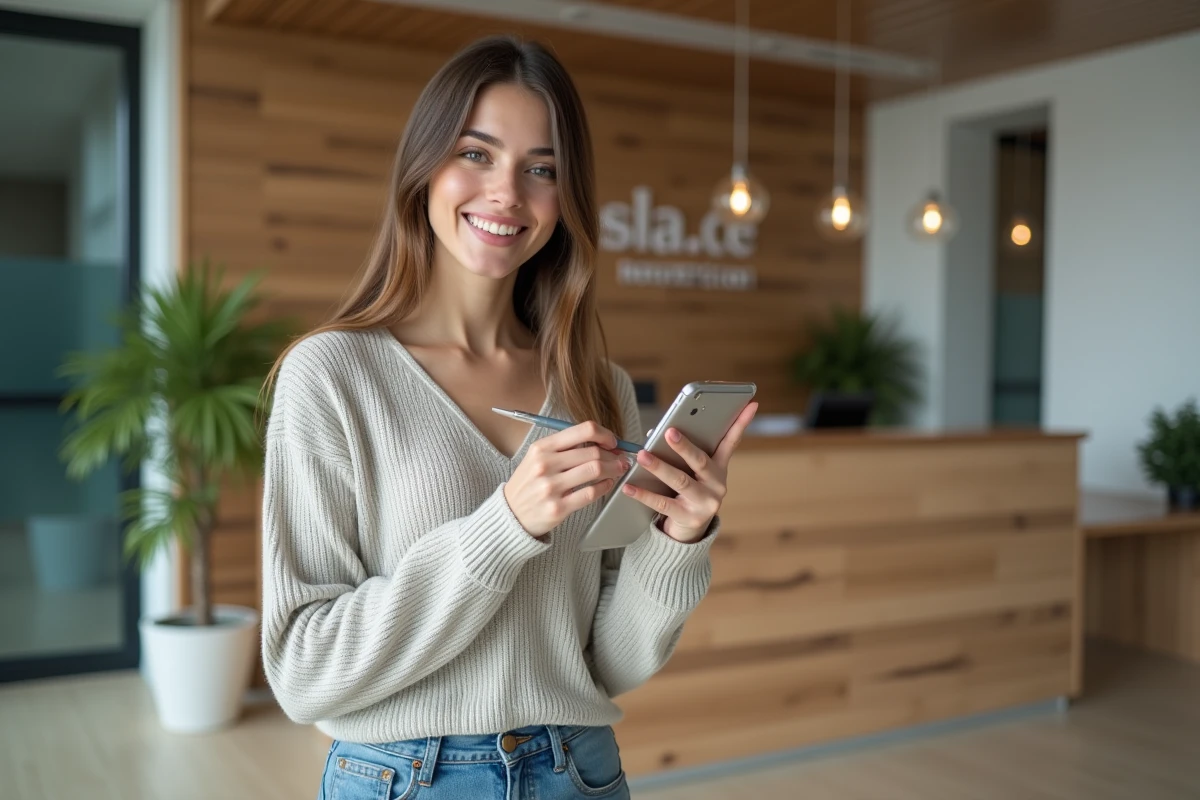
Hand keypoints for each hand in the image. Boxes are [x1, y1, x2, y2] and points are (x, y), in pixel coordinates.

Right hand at [504, 421, 629, 537]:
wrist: (510, 514)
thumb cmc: (529, 484)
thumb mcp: (538, 458)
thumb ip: (565, 448)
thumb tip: (601, 442)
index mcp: (541, 447)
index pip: (583, 430)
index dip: (604, 434)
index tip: (612, 441)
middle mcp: (545, 464)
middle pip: (593, 452)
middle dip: (613, 455)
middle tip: (621, 458)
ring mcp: (550, 487)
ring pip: (595, 470)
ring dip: (613, 469)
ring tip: (618, 470)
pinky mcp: (558, 508)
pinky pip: (590, 493)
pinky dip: (604, 487)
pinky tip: (607, 484)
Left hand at [621, 402, 758, 542]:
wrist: (690, 531)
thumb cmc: (688, 491)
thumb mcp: (693, 472)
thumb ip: (681, 452)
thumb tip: (654, 434)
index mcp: (719, 468)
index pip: (731, 441)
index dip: (741, 423)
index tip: (749, 404)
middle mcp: (716, 484)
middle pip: (700, 461)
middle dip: (684, 446)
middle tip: (669, 431)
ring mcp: (704, 503)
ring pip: (680, 481)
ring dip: (659, 466)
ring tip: (642, 455)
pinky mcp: (688, 518)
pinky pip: (663, 504)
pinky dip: (644, 494)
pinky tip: (629, 487)